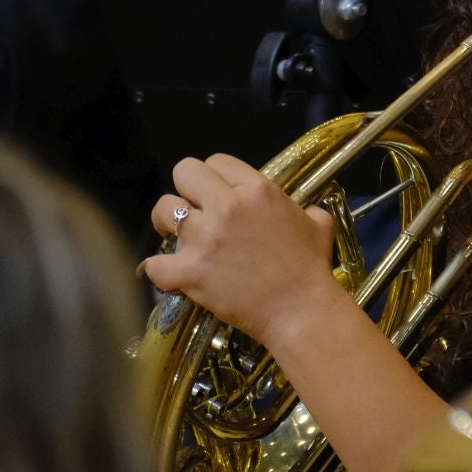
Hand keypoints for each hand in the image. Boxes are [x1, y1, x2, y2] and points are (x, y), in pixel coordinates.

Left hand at [141, 153, 344, 349]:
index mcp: (257, 189)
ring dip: (167, 223)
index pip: (217, 161)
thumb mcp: (318, 224)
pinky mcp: (190, 271)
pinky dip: (160, 270)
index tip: (218, 194)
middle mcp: (227, 206)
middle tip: (195, 211)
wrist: (300, 310)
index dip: (216, 177)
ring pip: (162, 210)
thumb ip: (304, 207)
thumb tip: (302, 209)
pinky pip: (154, 263)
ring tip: (179, 239)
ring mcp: (205, 238)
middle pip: (184, 172)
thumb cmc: (311, 267)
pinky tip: (172, 274)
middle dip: (186, 190)